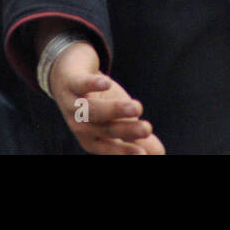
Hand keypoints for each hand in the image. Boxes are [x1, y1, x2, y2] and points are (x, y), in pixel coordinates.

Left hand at [48, 41, 163, 154]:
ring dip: (115, 109)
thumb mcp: (116, 119)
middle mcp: (80, 125)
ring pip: (94, 110)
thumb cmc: (97, 101)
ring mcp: (73, 104)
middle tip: (147, 128)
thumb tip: (160, 153)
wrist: (68, 74)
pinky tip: (107, 83)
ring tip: (137, 108)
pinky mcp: (70, 82)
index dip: (125, 152)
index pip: (109, 149)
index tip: (143, 155)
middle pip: (105, 129)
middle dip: (126, 130)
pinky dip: (92, 84)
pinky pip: (80, 84)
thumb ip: (135, 135)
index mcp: (92, 139)